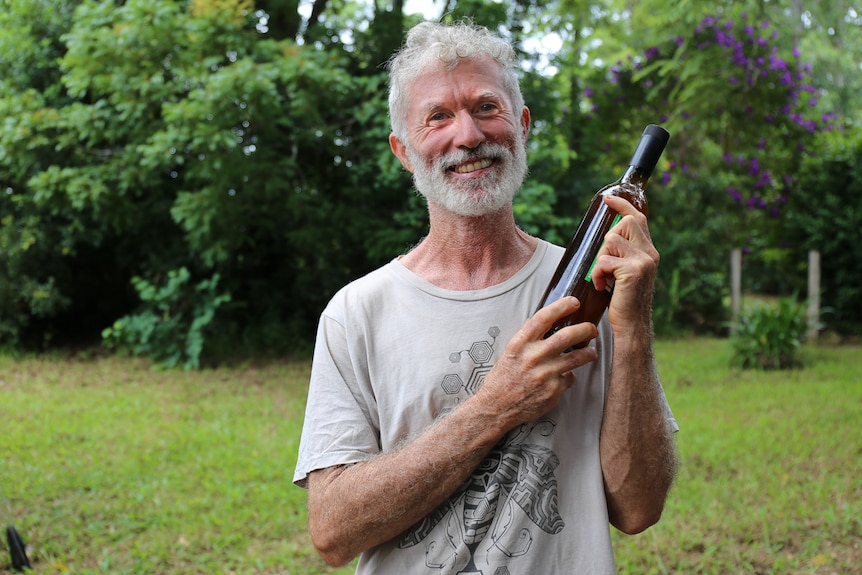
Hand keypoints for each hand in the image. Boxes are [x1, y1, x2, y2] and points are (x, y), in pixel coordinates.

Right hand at [474, 296, 598, 428]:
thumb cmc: (502, 378)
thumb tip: (538, 321)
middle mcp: (533, 357)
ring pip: (576, 358)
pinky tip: (564, 377)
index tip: (574, 303)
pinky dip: (569, 376)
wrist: (496, 407)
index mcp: (520, 344)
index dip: (562, 306)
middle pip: (567, 336)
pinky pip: (569, 378)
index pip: (544, 317)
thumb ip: (525, 337)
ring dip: (588, 353)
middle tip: (592, 329)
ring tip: (591, 352)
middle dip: (585, 329)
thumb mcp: (509, 352)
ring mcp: (545, 374)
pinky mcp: (553, 391)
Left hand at [589, 195, 659, 335]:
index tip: (608, 199)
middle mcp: (650, 253)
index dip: (622, 206)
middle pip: (623, 224)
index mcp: (649, 252)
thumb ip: (623, 254)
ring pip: (611, 241)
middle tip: (606, 265)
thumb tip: (608, 237)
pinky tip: (603, 287)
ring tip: (604, 278)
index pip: (638, 219)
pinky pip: (604, 260)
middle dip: (607, 242)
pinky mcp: (633, 270)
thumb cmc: (623, 301)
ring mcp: (644, 261)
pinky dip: (597, 274)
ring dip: (600, 260)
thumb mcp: (625, 273)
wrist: (631, 326)